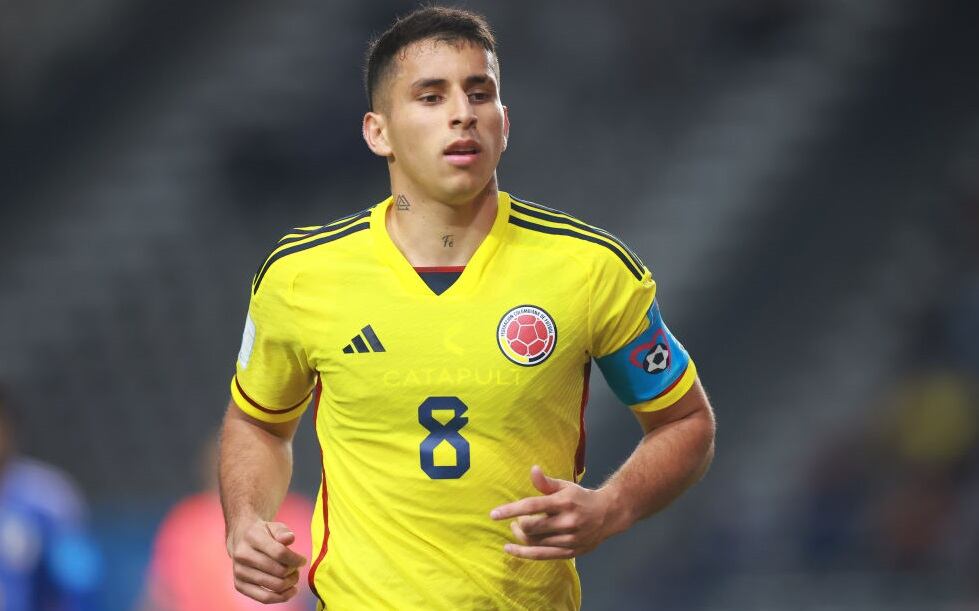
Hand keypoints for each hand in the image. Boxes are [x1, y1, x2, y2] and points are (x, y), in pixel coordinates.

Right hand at [227, 519, 307, 602]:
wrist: (240, 538)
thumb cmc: (261, 533)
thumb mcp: (273, 526)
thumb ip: (283, 532)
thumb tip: (290, 539)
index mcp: (252, 538)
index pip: (279, 552)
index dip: (295, 559)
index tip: (302, 560)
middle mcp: (243, 555)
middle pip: (278, 571)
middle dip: (293, 572)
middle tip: (297, 569)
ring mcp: (239, 572)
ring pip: (273, 586)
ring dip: (289, 583)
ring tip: (293, 577)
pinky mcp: (239, 585)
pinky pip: (264, 598)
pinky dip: (281, 597)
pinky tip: (290, 590)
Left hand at [489, 465, 618, 559]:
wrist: (608, 515)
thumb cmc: (581, 498)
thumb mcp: (565, 486)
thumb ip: (546, 482)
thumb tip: (532, 469)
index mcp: (563, 502)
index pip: (532, 506)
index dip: (511, 510)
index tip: (494, 514)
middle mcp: (567, 521)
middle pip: (531, 527)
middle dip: (518, 524)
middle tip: (514, 521)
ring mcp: (569, 539)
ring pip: (535, 542)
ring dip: (520, 537)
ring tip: (515, 530)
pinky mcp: (570, 552)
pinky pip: (542, 555)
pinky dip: (524, 553)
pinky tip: (511, 550)